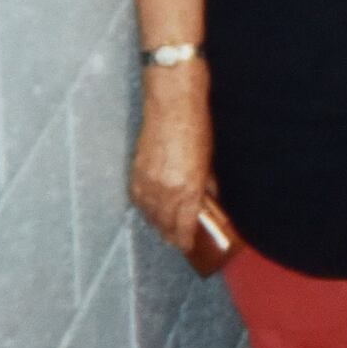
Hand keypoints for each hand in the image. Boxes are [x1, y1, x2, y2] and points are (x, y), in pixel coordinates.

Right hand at [131, 77, 213, 252]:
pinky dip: (146, 207)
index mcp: (187, 188)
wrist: (172, 101)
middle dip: (172, 235)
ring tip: (165, 229)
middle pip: (165, 224)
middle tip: (179, 241)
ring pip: (150, 214)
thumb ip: (207, 185)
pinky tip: (151, 210)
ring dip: (158, 223)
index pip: (184, 225)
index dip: (186, 239)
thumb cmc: (196, 126)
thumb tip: (209, 200)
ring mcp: (147, 181)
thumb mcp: (209, 159)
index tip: (189, 246)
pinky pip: (139, 199)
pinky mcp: (136, 171)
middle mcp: (164, 190)